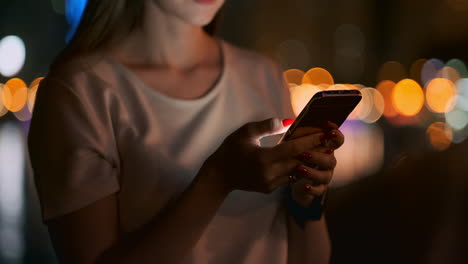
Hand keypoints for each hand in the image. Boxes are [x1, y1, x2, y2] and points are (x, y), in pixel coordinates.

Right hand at [200, 118, 328, 194]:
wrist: (219, 176)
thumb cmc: (230, 149)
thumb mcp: (245, 133)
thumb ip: (267, 126)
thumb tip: (289, 121)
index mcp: (263, 158)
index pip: (293, 149)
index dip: (311, 140)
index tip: (325, 132)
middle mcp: (269, 173)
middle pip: (300, 161)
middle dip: (316, 150)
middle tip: (330, 140)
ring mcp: (270, 183)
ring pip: (297, 171)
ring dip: (309, 160)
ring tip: (322, 148)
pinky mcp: (270, 189)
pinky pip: (289, 177)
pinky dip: (297, 167)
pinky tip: (305, 159)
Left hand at [287, 125, 344, 207]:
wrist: (282, 178)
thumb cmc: (286, 153)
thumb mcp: (286, 140)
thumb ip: (290, 132)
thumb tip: (287, 121)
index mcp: (323, 146)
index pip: (337, 139)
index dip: (335, 134)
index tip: (328, 129)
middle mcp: (326, 161)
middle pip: (331, 159)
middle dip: (318, 156)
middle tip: (303, 154)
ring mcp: (322, 175)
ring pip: (325, 176)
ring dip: (313, 172)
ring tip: (298, 168)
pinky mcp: (315, 189)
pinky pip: (319, 191)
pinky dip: (312, 189)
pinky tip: (303, 186)